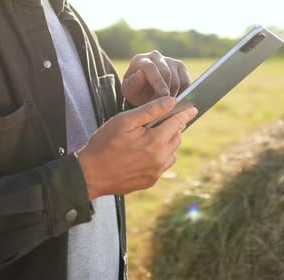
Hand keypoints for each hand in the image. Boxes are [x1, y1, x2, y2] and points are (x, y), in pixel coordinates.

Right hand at [75, 96, 197, 198]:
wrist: (89, 174)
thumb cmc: (104, 144)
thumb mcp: (124, 121)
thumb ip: (150, 110)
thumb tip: (171, 101)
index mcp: (154, 141)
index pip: (178, 123)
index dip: (186, 113)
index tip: (193, 108)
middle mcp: (159, 159)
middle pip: (177, 137)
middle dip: (173, 126)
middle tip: (161, 120)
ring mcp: (155, 172)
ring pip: (172, 152)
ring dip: (167, 142)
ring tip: (151, 136)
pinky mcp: (150, 181)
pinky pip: (163, 165)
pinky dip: (160, 156)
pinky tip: (145, 152)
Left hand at [122, 50, 189, 105]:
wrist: (144, 90)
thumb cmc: (135, 92)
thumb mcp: (129, 92)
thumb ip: (132, 85)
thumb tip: (140, 74)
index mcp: (141, 60)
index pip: (151, 68)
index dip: (158, 82)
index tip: (163, 95)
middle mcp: (155, 56)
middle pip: (167, 73)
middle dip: (167, 91)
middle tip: (165, 105)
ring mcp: (169, 60)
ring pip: (177, 79)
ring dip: (173, 94)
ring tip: (166, 104)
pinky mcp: (180, 67)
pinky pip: (185, 82)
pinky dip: (182, 93)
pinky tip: (175, 99)